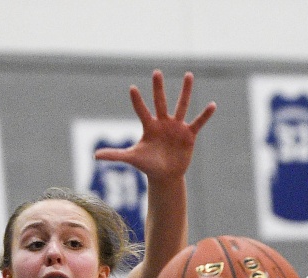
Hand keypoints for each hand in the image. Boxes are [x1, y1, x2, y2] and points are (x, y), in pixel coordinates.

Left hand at [94, 70, 215, 181]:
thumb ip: (115, 155)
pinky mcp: (188, 135)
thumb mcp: (132, 158)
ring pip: (181, 105)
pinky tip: (212, 105)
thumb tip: (94, 155)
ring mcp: (177, 127)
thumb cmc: (147, 164)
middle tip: (156, 72)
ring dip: (185, 91)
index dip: (137, 101)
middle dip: (158, 88)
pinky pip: (198, 122)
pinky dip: (205, 115)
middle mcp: (162, 122)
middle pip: (160, 101)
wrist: (165, 174)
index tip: (133, 88)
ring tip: (189, 75)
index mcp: (149, 126)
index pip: (141, 110)